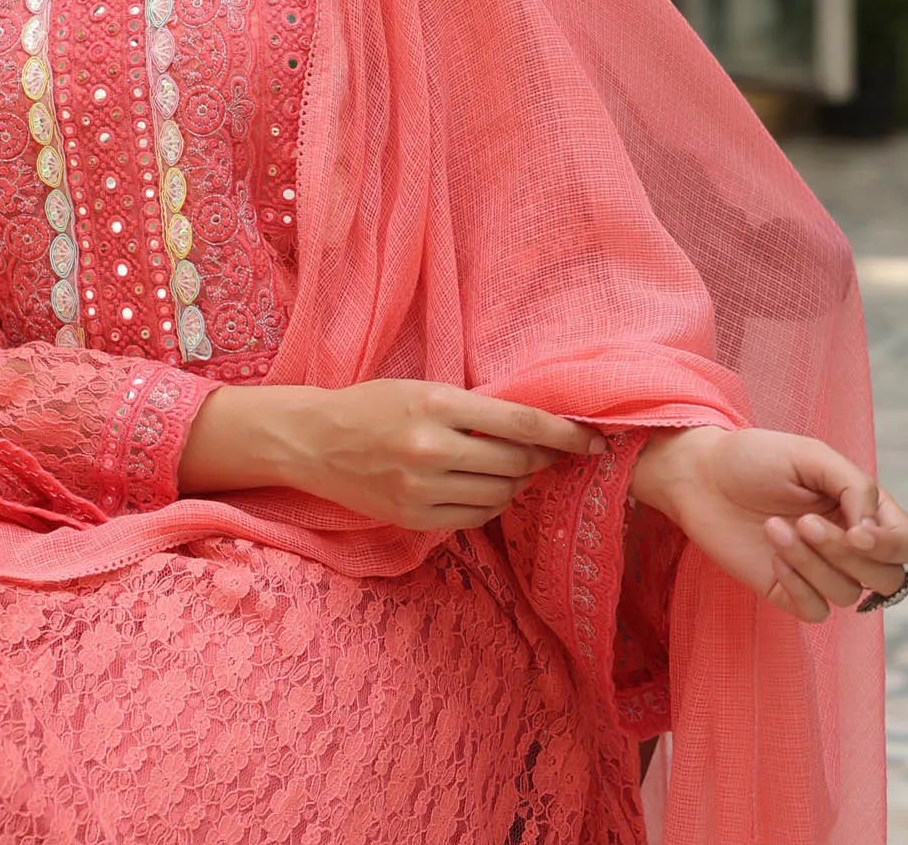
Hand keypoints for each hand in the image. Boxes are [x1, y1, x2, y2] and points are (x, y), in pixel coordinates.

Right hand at [286, 379, 606, 531]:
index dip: (564, 434)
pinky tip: (485, 488)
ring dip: (517, 483)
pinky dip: (491, 503)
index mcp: (437, 404)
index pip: (520, 422)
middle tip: (548, 453)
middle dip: (541, 459)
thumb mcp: (423, 389)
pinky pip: (475, 516)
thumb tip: (535, 427)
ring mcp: (422, 488)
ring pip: (500, 493)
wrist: (315, 440)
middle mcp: (432, 448)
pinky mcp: (415, 517)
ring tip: (512, 469)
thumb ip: (473, 407)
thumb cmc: (373, 405)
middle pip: (516, 461)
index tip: (592, 441)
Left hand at [632, 426, 907, 622]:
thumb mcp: (810, 454)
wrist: (699, 475)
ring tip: (773, 526)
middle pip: (887, 579)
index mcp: (860, 508)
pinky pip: (816, 611)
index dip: (892, 545)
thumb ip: (854, 486)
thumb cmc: (754, 457)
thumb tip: (873, 531)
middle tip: (803, 522)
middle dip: (846, 554)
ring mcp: (818, 570)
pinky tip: (771, 557)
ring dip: (810, 562)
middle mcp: (847, 543)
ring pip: (847, 594)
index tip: (857, 533)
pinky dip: (798, 586)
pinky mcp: (788, 591)